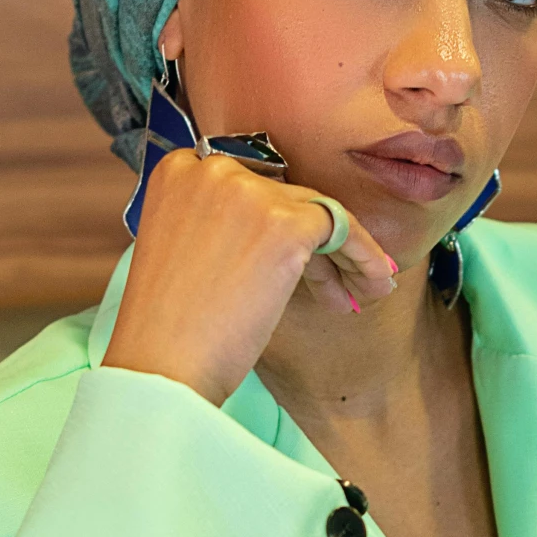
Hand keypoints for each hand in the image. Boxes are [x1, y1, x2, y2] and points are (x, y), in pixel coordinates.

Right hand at [102, 149, 396, 404]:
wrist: (163, 366)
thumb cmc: (169, 331)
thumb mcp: (181, 255)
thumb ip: (217, 227)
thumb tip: (273, 233)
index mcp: (178, 172)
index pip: (248, 185)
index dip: (277, 223)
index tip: (297, 260)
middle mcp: (212, 170)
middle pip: (284, 197)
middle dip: (313, 245)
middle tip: (335, 288)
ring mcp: (249, 192)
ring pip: (318, 211)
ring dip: (345, 254)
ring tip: (361, 292)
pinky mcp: (285, 223)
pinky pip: (342, 228)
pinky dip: (364, 257)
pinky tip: (374, 287)